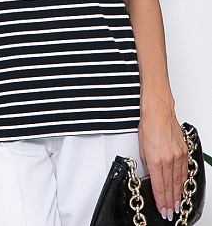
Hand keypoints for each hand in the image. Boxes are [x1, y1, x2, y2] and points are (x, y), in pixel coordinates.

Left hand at [138, 103, 187, 220]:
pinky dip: (182, 181)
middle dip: (170, 202)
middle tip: (170, 212)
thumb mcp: (142, 148)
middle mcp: (168, 159)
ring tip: (176, 204)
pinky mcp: (183, 151)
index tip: (162, 210)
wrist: (158, 111)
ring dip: (177, 194)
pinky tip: (181, 187)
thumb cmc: (148, 125)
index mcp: (155, 160)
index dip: (161, 201)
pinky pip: (184, 170)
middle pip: (170, 186)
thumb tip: (152, 175)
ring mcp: (178, 155)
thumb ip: (148, 164)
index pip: (159, 187)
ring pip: (178, 180)